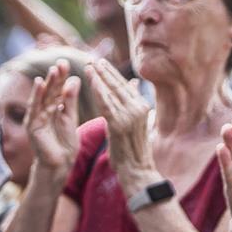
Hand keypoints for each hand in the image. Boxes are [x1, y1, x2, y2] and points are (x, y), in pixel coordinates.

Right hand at [24, 60, 81, 174]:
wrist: (60, 163)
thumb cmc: (65, 141)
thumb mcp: (71, 117)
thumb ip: (70, 99)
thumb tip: (75, 78)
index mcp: (55, 106)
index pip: (59, 88)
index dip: (62, 76)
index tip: (67, 62)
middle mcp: (44, 109)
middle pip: (50, 90)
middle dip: (56, 76)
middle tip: (61, 62)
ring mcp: (37, 116)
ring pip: (43, 96)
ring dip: (47, 83)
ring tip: (53, 70)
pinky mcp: (32, 125)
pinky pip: (34, 108)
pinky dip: (37, 95)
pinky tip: (40, 84)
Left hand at [84, 58, 154, 191]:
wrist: (137, 170)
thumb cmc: (133, 150)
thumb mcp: (136, 123)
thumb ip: (133, 102)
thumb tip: (133, 83)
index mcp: (144, 107)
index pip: (126, 85)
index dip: (112, 73)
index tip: (101, 64)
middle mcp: (139, 108)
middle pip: (119, 85)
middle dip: (105, 71)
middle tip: (92, 60)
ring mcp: (131, 115)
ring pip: (112, 91)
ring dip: (99, 77)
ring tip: (88, 66)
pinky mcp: (120, 124)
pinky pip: (106, 102)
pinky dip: (98, 89)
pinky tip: (90, 80)